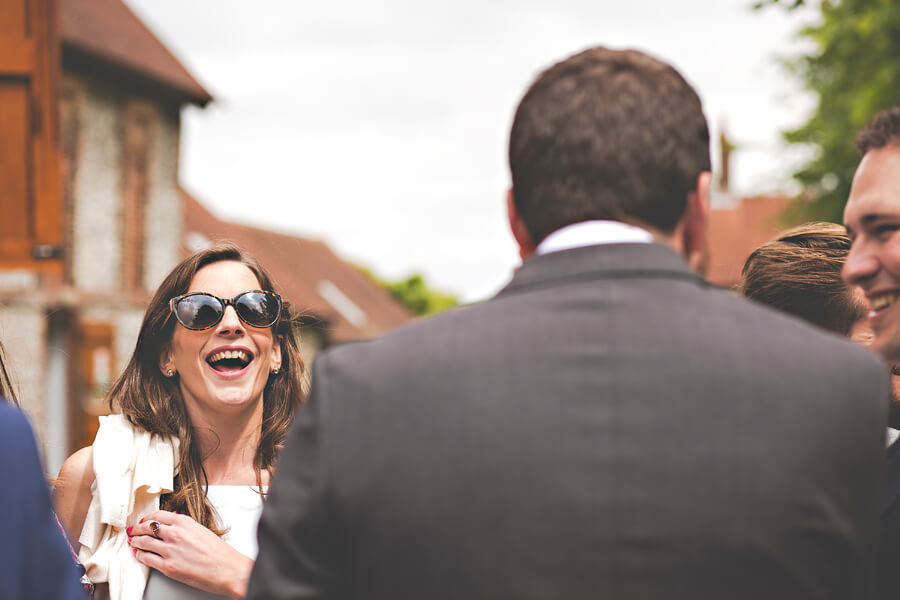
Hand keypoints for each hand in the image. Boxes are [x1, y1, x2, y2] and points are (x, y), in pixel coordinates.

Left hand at [127, 510, 252, 598]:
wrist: (227, 569)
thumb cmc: (219, 552)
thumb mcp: (202, 531)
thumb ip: (185, 528)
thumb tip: (173, 527)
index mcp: (185, 523)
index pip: (158, 515)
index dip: (147, 517)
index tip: (143, 520)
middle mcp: (175, 534)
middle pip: (148, 527)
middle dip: (137, 528)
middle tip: (132, 529)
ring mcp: (170, 550)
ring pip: (144, 542)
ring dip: (136, 541)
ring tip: (133, 541)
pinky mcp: (168, 566)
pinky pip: (146, 558)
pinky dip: (139, 555)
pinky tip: (138, 554)